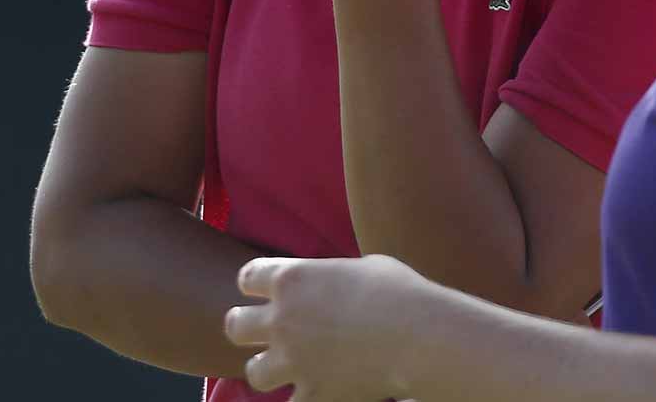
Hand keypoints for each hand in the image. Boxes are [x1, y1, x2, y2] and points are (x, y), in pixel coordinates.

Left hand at [225, 254, 435, 401]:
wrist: (419, 336)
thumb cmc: (400, 292)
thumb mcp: (361, 267)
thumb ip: (333, 277)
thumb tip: (336, 285)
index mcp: (292, 278)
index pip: (248, 278)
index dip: (254, 285)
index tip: (263, 291)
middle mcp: (283, 319)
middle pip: (235, 326)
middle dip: (244, 328)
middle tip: (259, 332)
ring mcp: (294, 360)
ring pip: (254, 372)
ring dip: (267, 370)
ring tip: (285, 369)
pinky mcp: (313, 394)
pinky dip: (305, 398)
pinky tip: (320, 391)